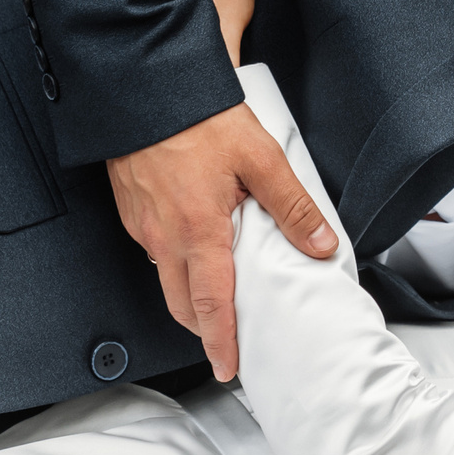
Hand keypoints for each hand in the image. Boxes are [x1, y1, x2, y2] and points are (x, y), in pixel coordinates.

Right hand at [106, 105, 335, 381]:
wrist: (145, 86)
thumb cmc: (197, 117)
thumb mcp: (260, 158)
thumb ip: (293, 207)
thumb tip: (321, 245)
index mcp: (198, 231)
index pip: (211, 305)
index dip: (221, 342)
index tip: (227, 368)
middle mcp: (164, 237)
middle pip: (182, 304)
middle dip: (205, 329)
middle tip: (227, 340)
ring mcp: (143, 226)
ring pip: (165, 278)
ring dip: (190, 294)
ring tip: (219, 292)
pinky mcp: (132, 211)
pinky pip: (155, 251)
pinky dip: (176, 262)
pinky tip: (198, 246)